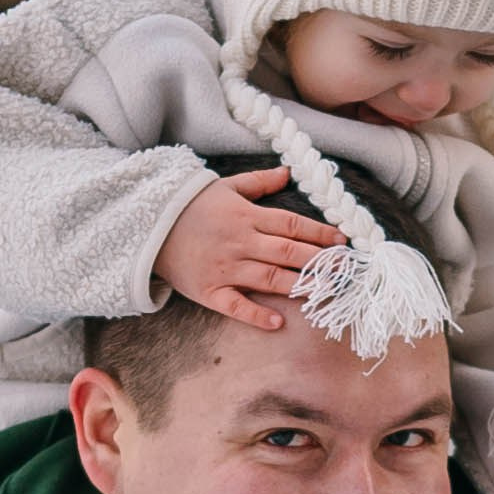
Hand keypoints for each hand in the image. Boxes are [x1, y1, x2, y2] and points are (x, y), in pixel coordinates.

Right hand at [153, 172, 343, 331]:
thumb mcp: (225, 186)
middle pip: (287, 252)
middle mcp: (240, 242)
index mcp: (246, 216)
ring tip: (324, 291)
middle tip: (344, 269)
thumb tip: (289, 172)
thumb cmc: (191, 206)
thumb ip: (259, 182)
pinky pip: (236, 306)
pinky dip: (257, 315)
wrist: (149, 227)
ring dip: (299, 285)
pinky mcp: (209, 291)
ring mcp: (225, 269)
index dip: (319, 233)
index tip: (342, 242)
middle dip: (319, 261)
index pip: (292, 224)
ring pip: (269, 279)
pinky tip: (278, 322)